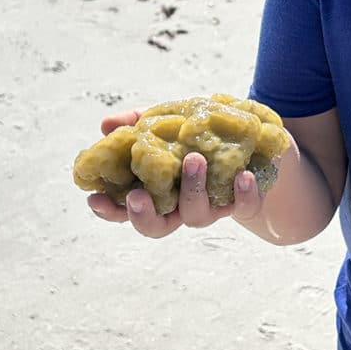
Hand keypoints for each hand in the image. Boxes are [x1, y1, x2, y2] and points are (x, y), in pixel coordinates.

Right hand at [85, 111, 265, 238]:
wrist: (255, 143)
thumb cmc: (201, 136)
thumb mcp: (169, 123)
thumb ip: (139, 123)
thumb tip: (107, 124)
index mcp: (159, 191)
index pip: (127, 209)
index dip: (110, 210)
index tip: (95, 200)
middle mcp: (181, 206)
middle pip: (156, 227)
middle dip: (144, 216)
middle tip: (138, 196)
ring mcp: (212, 207)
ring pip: (197, 215)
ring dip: (192, 189)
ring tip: (194, 159)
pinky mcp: (245, 202)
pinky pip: (243, 207)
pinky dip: (243, 193)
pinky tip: (242, 175)